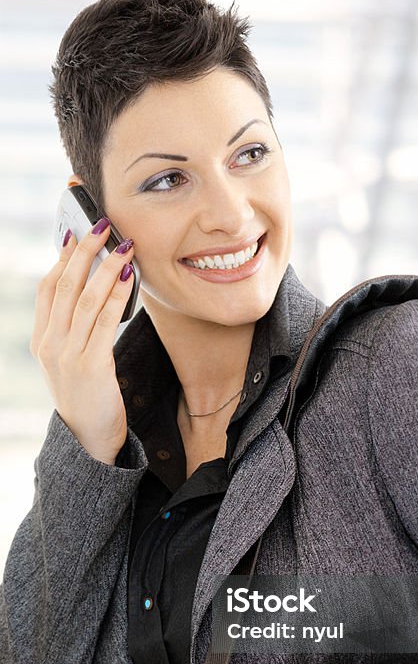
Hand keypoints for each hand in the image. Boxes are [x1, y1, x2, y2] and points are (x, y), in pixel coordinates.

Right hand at [30, 222, 135, 464]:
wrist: (89, 440)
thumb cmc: (88, 398)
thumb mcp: (71, 362)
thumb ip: (75, 330)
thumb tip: (93, 292)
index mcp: (42, 341)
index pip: (48, 288)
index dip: (62, 257)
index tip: (76, 231)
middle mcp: (50, 344)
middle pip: (65, 285)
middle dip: (84, 250)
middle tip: (101, 223)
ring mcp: (67, 354)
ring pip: (85, 298)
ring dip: (105, 266)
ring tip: (123, 244)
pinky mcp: (91, 365)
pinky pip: (104, 320)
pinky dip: (117, 294)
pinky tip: (128, 277)